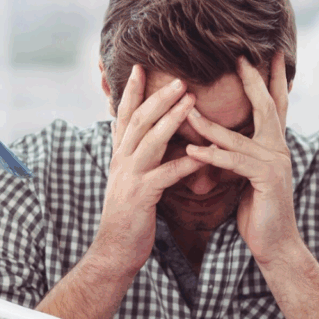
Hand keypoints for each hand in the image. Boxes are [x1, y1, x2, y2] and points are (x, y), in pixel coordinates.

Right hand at [92, 65, 204, 275]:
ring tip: (191, 100)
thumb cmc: (129, 217)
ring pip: (150, 140)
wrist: (114, 251)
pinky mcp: (141, 196)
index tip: (140, 67)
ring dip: (171, 118)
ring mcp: (129, 177)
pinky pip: (166, 174)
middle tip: (179, 77)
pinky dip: (186, 162)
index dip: (132, 91)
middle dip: (158, 96)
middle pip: (139, 120)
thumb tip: (151, 141)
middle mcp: (121, 161)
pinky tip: (204, 154)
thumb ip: (139, 160)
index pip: (124, 116)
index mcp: (119, 156)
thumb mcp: (130, 182)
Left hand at [185, 53, 300, 264]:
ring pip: (238, 136)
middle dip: (253, 80)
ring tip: (187, 109)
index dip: (271, 79)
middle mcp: (279, 149)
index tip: (268, 54)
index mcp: (274, 146)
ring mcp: (275, 163)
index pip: (274, 105)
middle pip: (267, 107)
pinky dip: (212, 156)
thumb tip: (218, 138)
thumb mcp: (246, 176)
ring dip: (209, 124)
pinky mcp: (266, 180)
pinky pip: (234, 162)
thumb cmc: (258, 211)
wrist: (275, 244)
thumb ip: (239, 154)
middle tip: (240, 56)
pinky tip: (192, 151)